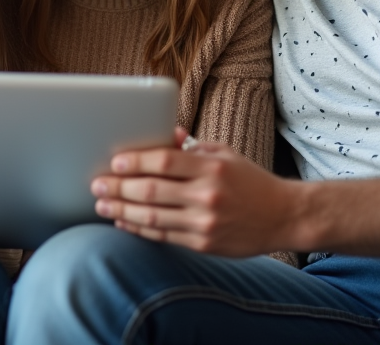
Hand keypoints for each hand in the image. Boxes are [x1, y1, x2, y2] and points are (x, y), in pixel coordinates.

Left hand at [91, 128, 294, 256]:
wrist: (283, 216)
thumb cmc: (250, 181)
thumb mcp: (225, 154)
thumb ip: (192, 148)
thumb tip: (164, 135)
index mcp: (211, 167)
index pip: (164, 161)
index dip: (135, 162)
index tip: (114, 162)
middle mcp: (207, 195)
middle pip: (151, 191)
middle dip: (118, 188)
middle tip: (97, 185)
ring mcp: (204, 222)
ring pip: (152, 217)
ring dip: (121, 211)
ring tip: (102, 205)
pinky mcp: (203, 243)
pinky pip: (163, 236)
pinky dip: (139, 229)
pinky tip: (123, 222)